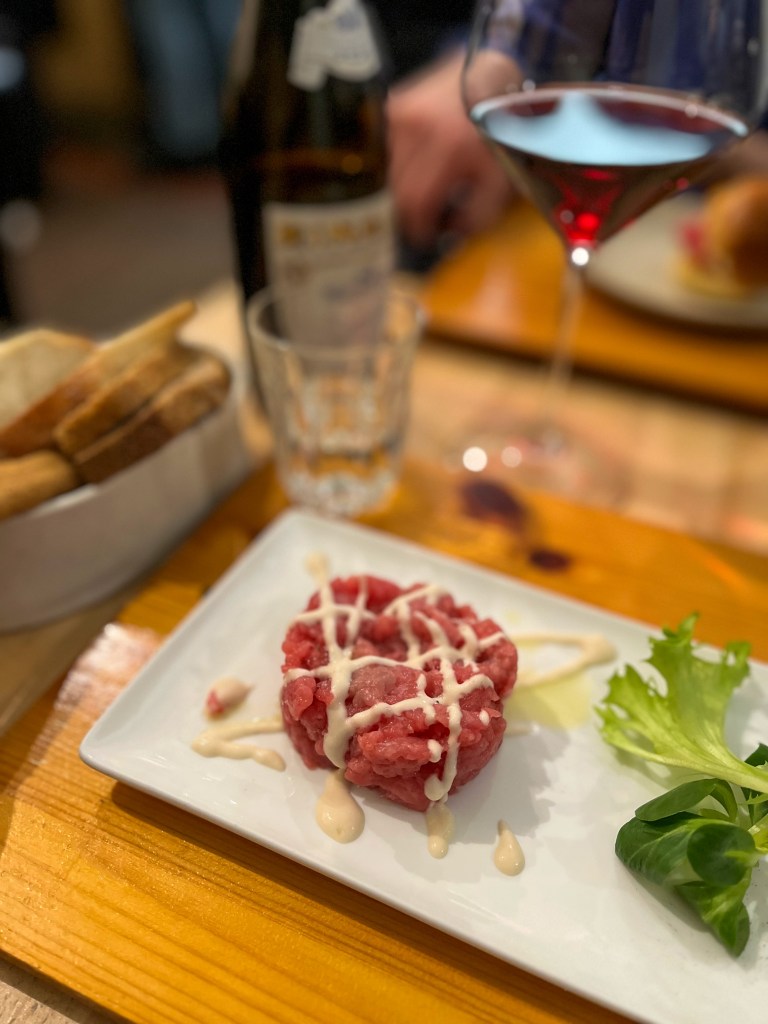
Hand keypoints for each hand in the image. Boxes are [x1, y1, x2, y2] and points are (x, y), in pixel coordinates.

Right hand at [387, 51, 513, 249]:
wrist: (491, 73)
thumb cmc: (501, 128)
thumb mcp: (502, 178)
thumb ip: (477, 215)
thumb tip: (450, 237)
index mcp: (448, 146)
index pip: (414, 201)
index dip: (417, 227)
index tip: (424, 237)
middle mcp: (419, 128)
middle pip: (399, 190)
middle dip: (412, 210)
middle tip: (427, 217)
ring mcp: (403, 114)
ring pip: (394, 171)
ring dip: (410, 184)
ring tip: (432, 181)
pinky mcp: (395, 106)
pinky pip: (392, 148)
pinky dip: (406, 160)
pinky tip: (428, 154)